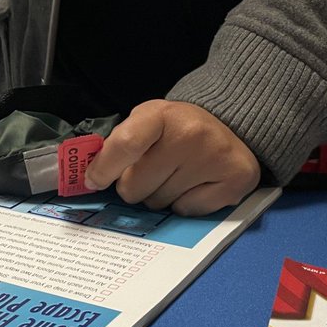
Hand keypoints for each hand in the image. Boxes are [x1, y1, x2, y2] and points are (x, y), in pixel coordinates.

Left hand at [83, 100, 260, 215]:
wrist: (229, 126)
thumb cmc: (177, 128)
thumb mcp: (146, 121)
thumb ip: (118, 144)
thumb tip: (92, 179)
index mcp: (162, 114)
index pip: (125, 145)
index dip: (104, 169)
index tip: (94, 181)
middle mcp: (191, 134)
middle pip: (135, 187)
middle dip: (136, 184)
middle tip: (154, 169)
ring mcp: (215, 158)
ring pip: (158, 203)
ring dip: (160, 194)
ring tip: (177, 174)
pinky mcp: (235, 180)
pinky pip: (185, 211)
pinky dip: (185, 204)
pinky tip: (195, 184)